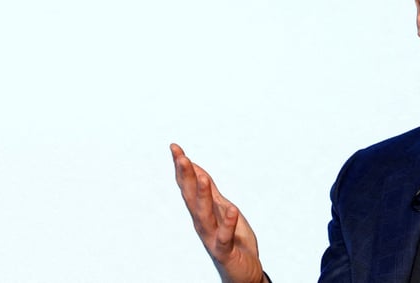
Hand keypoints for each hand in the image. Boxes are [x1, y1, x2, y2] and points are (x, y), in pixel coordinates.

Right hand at [171, 143, 265, 282]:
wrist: (243, 271)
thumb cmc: (233, 240)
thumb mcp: (223, 209)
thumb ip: (210, 192)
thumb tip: (197, 170)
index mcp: (202, 211)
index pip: (188, 186)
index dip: (182, 167)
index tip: (175, 148)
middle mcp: (202, 223)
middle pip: (191, 197)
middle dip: (186, 176)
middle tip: (181, 156)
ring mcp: (212, 237)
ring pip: (204, 215)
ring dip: (202, 196)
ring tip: (201, 177)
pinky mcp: (225, 251)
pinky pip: (224, 237)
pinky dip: (227, 224)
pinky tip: (232, 210)